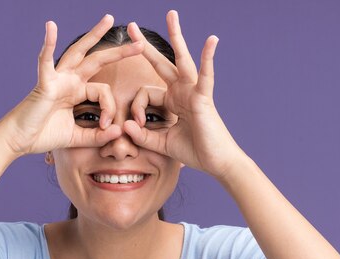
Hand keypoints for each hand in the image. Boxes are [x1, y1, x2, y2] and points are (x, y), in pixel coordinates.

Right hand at [0, 14, 143, 158]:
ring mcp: (57, 79)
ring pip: (78, 52)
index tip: (109, 126)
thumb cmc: (44, 136)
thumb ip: (98, 136)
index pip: (103, 91)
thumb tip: (120, 132)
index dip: (111, 107)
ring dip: (94, 35)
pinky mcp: (44, 83)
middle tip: (140, 43)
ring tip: (109, 19)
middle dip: (119, 52)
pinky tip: (51, 27)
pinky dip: (48, 44)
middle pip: (97, 61)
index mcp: (76, 92)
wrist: (20, 141)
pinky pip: (45, 61)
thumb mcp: (77, 138)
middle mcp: (69, 81)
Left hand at [122, 10, 246, 178]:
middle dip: (145, 46)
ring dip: (176, 36)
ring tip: (171, 15)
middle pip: (162, 63)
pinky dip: (208, 58)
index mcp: (172, 101)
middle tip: (131, 26)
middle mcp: (182, 92)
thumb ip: (142, 136)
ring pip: (182, 59)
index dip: (137, 108)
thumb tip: (124, 124)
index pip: (145, 94)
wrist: (216, 162)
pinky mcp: (204, 99)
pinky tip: (212, 40)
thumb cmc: (194, 151)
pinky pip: (206, 76)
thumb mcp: (160, 144)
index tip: (135, 124)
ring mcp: (193, 92)